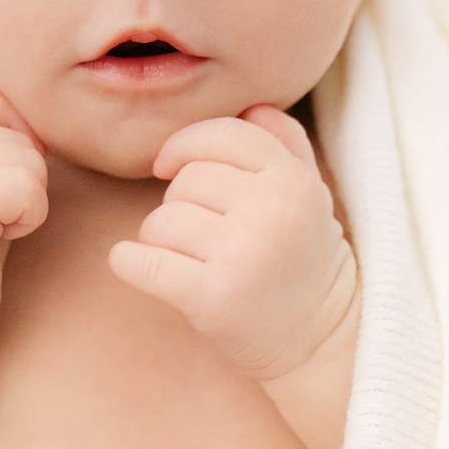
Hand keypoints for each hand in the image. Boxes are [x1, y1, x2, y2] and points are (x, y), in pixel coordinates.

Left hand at [108, 104, 357, 381]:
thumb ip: (285, 144)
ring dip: (159, 239)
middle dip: (180, 204)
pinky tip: (135, 264)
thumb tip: (252, 106)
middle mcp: (272, 211)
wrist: (319, 341)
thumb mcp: (310, 194)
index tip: (167, 167)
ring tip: (188, 261)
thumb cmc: (302, 261)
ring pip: (161, 220)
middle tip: (203, 237)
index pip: (221, 135)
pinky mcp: (213, 296)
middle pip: (186, 180)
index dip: (185, 146)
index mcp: (293, 180)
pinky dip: (129, 261)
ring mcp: (242, 254)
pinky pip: (143, 261)